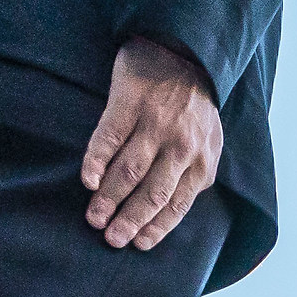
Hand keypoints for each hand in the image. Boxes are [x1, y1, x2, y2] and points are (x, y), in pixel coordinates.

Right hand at [81, 38, 222, 250]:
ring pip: (131, 170)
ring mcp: (155, 123)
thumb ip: (194, 172)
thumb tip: (173, 208)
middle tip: (111, 238)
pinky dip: (98, 160)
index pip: (178, 204)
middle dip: (131, 220)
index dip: (156, 228)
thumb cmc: (192, 105)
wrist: (182, 51)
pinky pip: (110, 137)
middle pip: (153, 193)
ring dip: (110, 197)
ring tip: (94, 217)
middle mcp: (181, 145)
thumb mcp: (207, 141)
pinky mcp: (130, 102)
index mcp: (201, 159)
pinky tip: (89, 180)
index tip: (137, 245)